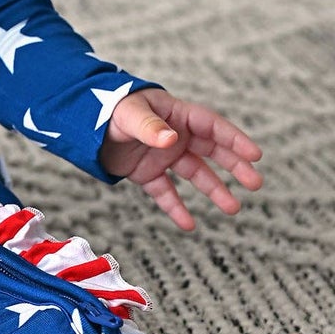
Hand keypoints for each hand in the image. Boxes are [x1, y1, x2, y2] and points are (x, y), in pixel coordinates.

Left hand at [98, 88, 263, 230]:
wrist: (79, 122)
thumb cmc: (107, 109)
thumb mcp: (128, 115)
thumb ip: (149, 127)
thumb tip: (171, 140)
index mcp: (174, 114)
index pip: (212, 126)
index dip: (234, 139)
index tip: (255, 155)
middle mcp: (173, 135)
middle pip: (211, 151)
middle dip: (234, 166)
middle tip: (255, 183)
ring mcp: (161, 155)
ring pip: (194, 174)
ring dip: (214, 189)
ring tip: (233, 208)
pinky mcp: (145, 172)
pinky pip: (166, 192)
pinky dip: (176, 207)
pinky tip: (188, 224)